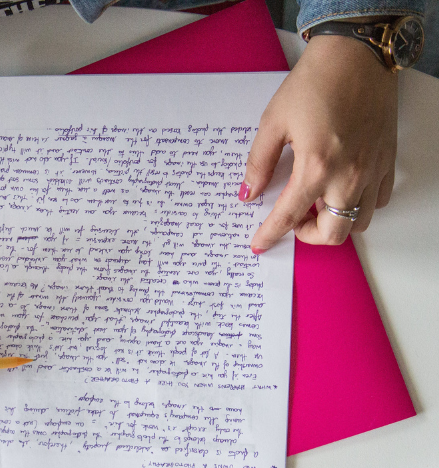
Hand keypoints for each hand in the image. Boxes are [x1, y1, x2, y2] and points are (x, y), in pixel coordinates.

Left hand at [241, 34, 397, 250]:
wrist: (357, 54)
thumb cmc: (315, 83)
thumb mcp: (273, 122)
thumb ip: (259, 163)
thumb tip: (248, 193)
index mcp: (317, 167)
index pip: (288, 216)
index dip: (270, 235)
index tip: (259, 244)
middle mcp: (349, 175)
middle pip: (333, 233)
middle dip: (308, 236)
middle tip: (292, 221)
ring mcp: (372, 169)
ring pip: (358, 221)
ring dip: (335, 222)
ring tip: (316, 204)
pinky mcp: (386, 159)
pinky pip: (377, 200)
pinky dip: (359, 205)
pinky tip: (341, 190)